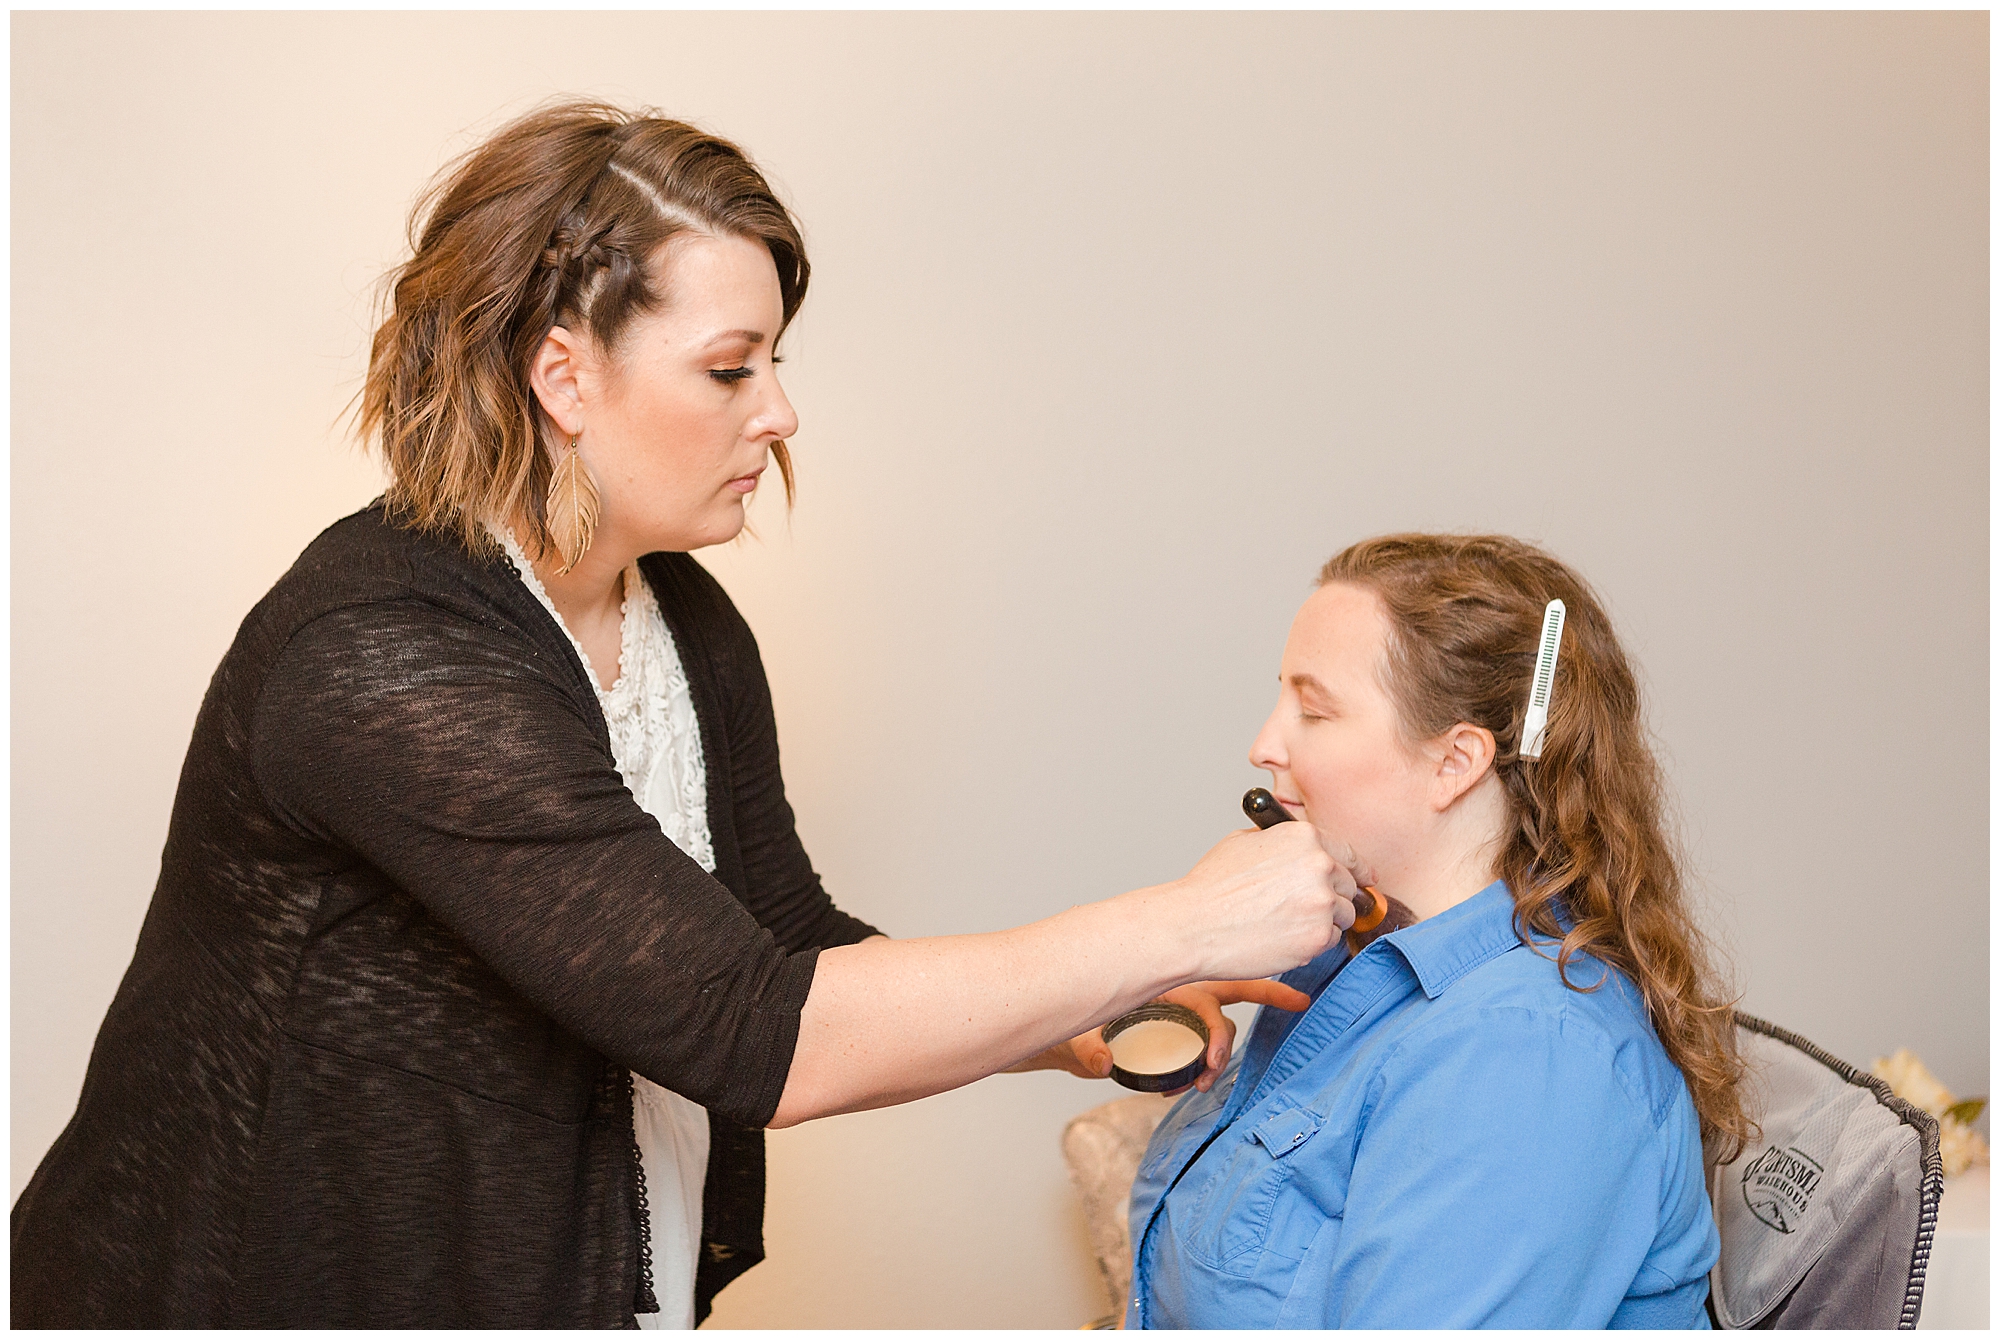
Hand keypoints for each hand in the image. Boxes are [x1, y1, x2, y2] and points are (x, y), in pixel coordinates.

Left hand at [1013, 979, 1311, 1091]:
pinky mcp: (1173, 1034)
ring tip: (1200, 1085)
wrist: (1060, 1039)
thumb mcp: (1074, 1039)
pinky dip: (1201, 1067)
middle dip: (1268, 992)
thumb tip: (1097, 1064)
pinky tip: (1183, 1087)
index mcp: (1161, 988)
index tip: (1217, 1060)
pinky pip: (1201, 1047)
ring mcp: (1177, 1014)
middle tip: (1299, 1001)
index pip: (1207, 1002)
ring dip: (1218, 1056)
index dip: (1219, 1031)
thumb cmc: (1068, 1028)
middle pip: (1230, 989)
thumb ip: (1087, 1050)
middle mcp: (1174, 995)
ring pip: (1218, 1028)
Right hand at [1163, 823, 1375, 980]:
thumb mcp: (1244, 842)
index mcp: (1304, 837)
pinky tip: (1282, 937)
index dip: (1355, 869)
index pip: (1349, 853)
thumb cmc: (1210, 887)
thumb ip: (1281, 842)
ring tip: (1286, 923)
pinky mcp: (1318, 937)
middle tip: (1305, 908)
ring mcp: (1322, 903)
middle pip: (1349, 885)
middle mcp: (1320, 865)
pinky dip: (1312, 942)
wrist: (1193, 925)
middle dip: (1332, 896)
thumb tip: (1297, 850)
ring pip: (1344, 915)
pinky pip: (1330, 940)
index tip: (1361, 878)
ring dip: (1324, 920)